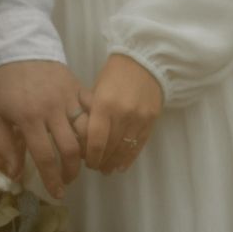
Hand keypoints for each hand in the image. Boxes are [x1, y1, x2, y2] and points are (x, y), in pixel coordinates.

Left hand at [0, 61, 84, 198]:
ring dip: (86, 150)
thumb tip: (14, 174)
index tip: (57, 192)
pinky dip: (95, 125)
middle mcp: (51, 110)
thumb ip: (4, 145)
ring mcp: (68, 98)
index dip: (52, 178)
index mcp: (28, 118)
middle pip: (69, 148)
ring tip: (81, 161)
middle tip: (68, 180)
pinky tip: (92, 137)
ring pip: (86, 130)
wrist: (20, 47)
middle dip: (71, 170)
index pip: (44, 155)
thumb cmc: (5, 84)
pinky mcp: (78, 88)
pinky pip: (92, 110)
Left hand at [82, 54, 162, 172]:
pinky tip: (121, 166)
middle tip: (95, 167)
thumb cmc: (114, 75)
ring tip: (107, 170)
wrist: (145, 61)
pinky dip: (129, 158)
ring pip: (125, 149)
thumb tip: (81, 140)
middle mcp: (123, 114)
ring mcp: (139, 119)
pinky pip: (139, 145)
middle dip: (101, 161)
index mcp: (104, 105)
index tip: (87, 163)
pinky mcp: (151, 121)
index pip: (96, 140)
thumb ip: (90, 114)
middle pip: (110, 147)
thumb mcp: (96, 91)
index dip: (92, 156)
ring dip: (115, 162)